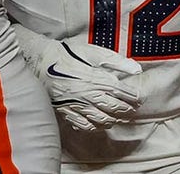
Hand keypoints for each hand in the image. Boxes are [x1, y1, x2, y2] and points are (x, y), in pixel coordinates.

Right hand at [13, 25, 141, 131]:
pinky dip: (94, 127)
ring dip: (112, 120)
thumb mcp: (93, 52)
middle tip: (132, 109)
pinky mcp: (66, 111)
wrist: (40, 62)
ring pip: (99, 119)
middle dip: (125, 109)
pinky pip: (83, 124)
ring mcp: (76, 105)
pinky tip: (99, 125)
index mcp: (95, 79)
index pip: (120, 91)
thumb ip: (116, 61)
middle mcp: (87, 95)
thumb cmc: (67, 55)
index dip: (131, 96)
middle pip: (112, 107)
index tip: (138, 97)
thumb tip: (136, 68)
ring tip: (119, 119)